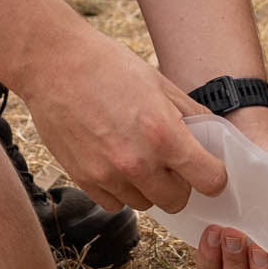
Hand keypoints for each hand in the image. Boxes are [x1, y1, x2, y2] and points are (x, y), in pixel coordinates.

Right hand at [16, 27, 218, 214]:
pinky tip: (114, 162)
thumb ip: (191, 115)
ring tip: (137, 155)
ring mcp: (108, 175)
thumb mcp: (160, 83)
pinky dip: (119, 190)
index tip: (207, 168)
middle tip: (170, 162)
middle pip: (177, 201)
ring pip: (145, 204)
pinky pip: (114, 203)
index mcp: (164, 134)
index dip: (213, 175)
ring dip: (147, 187)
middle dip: (180, 184)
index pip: (209, 180)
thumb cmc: (108, 66)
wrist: (54, 64)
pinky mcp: (83, 180)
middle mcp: (138, 162)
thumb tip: (213, 139)